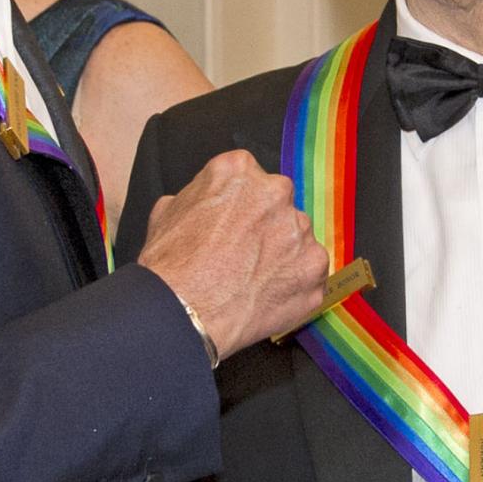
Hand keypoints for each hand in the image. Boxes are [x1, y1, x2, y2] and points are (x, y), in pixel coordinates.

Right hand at [136, 150, 331, 359]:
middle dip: (266, 227)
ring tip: (253, 279)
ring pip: (296, 238)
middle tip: (243, 254)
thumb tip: (204, 202)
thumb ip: (198, 196)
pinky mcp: (315, 267)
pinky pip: (309, 272)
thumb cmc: (171, 265)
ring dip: (282, 254)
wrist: (183, 311)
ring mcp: (300, 230)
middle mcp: (276, 193)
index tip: (233, 224)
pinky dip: (294, 283)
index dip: (240, 206)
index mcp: (239, 170)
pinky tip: (267, 295)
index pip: (250, 179)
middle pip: (278, 206)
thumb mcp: (167, 211)